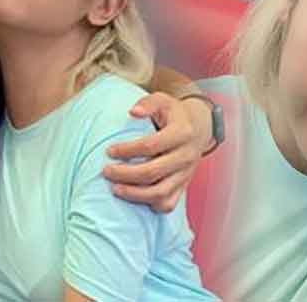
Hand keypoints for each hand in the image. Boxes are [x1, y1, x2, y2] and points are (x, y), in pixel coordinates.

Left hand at [102, 92, 213, 212]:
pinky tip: (135, 198)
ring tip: (115, 189)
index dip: (128, 150)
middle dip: (125, 174)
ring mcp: (186, 174)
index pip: (151, 146)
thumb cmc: (175, 114)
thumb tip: (133, 112)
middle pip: (153, 172)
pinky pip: (169, 203)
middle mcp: (186, 156)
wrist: (200, 128)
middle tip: (106, 171)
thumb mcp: (164, 101)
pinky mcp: (184, 186)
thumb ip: (148, 103)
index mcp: (182, 133)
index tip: (109, 151)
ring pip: (160, 192)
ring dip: (135, 194)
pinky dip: (151, 205)